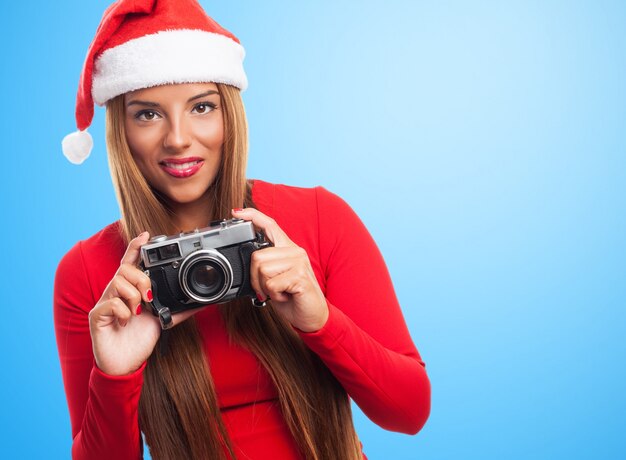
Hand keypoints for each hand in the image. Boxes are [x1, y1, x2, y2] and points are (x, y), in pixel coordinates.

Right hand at [89, 232, 205, 375]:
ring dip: (133, 296)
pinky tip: (126, 321)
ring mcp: (105, 303)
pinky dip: (123, 311)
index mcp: (129, 290)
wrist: (125, 364)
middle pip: (125, 269)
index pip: (130, 263)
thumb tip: (201, 303)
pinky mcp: (97, 316)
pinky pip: (110, 303)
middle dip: (141, 279)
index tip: (146, 234)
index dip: (135, 247)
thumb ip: (178, 310)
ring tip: (138, 312)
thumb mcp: (162, 320)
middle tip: (149, 297)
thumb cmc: (138, 340)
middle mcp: (115, 293)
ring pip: (117, 281)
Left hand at [232, 208, 328, 331]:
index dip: (253, 216)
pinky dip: (274, 295)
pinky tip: (286, 295)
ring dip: (265, 287)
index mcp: (287, 248)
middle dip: (255, 278)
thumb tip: (248, 259)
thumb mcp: (276, 277)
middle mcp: (294, 251)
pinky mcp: (300, 276)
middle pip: (257, 256)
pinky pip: (272, 285)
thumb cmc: (292, 296)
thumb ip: (265, 265)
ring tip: (279, 291)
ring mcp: (298, 262)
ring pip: (263, 270)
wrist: (313, 315)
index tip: (237, 212)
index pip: (270, 225)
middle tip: (267, 289)